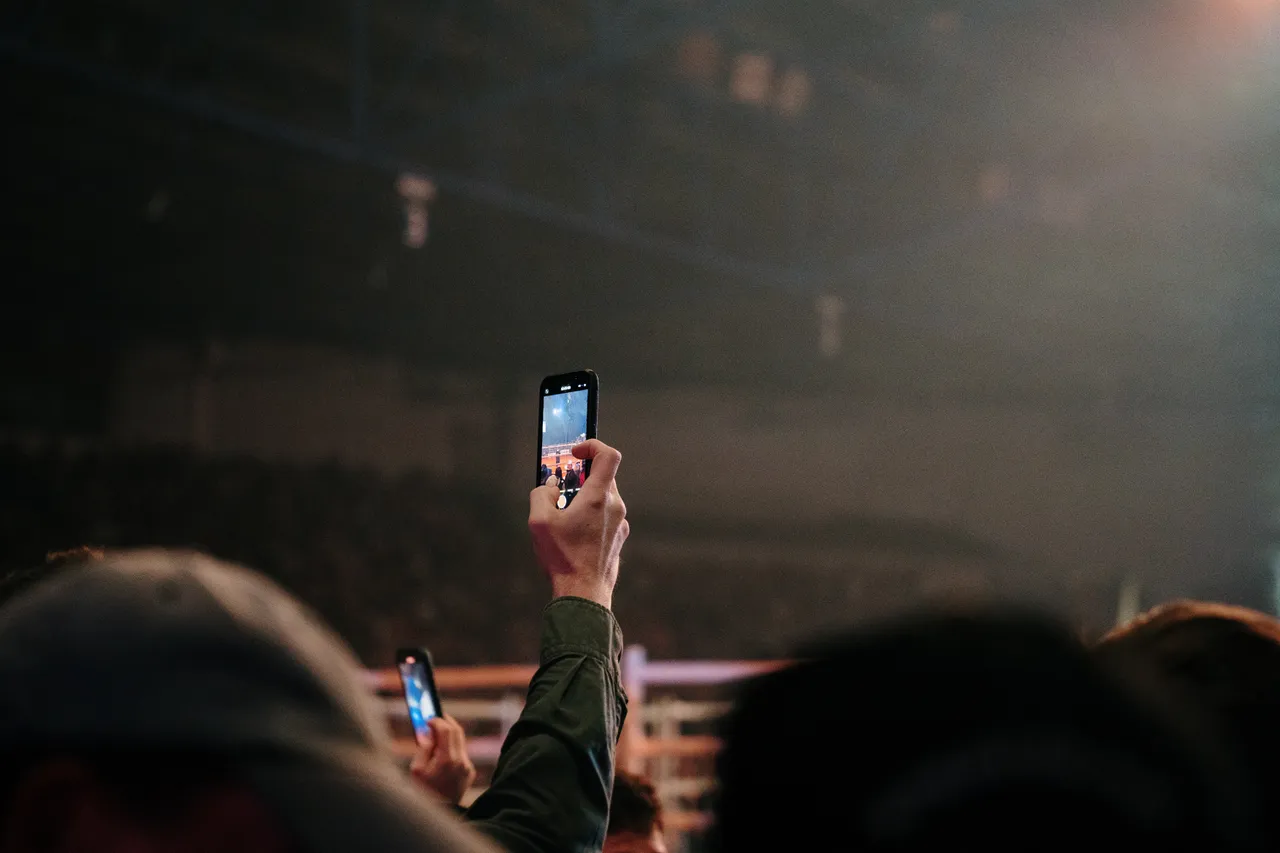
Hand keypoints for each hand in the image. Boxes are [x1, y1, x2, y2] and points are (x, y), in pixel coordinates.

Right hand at [409, 716, 475, 805]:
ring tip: (436, 732)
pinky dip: (452, 748)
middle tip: (435, 717)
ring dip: (449, 734)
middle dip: (445, 722)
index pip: (446, 730)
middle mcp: (461, 762)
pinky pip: (461, 753)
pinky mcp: (469, 772)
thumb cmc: (423, 793)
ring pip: (460, 741)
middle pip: (457, 731)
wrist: (439, 814)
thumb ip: (423, 748)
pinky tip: (441, 751)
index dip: (437, 721)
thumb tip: (427, 732)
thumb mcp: (416, 770)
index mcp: (447, 760)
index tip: (428, 718)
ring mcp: (467, 767)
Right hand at [528, 439, 628, 608]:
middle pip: (604, 476)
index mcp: (599, 497)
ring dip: (586, 497)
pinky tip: (574, 533)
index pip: (608, 455)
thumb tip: (550, 488)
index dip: (592, 446)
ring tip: (565, 515)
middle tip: (562, 487)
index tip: (575, 452)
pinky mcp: (619, 538)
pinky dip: (592, 515)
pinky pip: (607, 516)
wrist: (584, 594)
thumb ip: (541, 495)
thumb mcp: (539, 522)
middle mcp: (615, 506)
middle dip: (582, 477)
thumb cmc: (563, 558)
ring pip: (605, 497)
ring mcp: (620, 523)